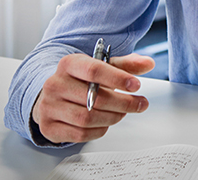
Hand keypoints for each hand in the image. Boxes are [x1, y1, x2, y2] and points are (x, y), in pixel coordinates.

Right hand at [31, 51, 153, 142]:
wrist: (52, 96)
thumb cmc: (80, 81)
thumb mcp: (102, 67)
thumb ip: (126, 65)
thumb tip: (148, 63)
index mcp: (68, 64)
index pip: (94, 70)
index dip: (118, 78)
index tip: (136, 85)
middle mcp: (55, 84)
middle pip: (95, 98)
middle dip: (123, 103)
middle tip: (139, 104)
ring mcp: (49, 107)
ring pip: (88, 118)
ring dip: (112, 117)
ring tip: (122, 112)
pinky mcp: (49, 128)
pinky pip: (80, 134)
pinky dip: (99, 130)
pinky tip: (105, 122)